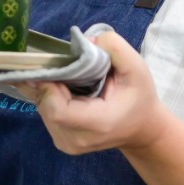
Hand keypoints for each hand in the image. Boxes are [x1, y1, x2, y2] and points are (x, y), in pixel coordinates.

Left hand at [22, 31, 171, 154]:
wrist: (141, 128)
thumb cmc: (139, 96)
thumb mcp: (136, 67)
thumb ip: (114, 47)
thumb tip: (84, 40)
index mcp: (99, 124)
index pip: (58, 110)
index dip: (50, 86)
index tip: (58, 65)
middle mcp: (78, 140)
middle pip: (46, 107)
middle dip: (49, 82)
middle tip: (63, 66)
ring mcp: (67, 144)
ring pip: (42, 109)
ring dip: (49, 89)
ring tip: (68, 79)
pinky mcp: (61, 142)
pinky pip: (45, 114)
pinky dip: (50, 98)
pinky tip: (66, 91)